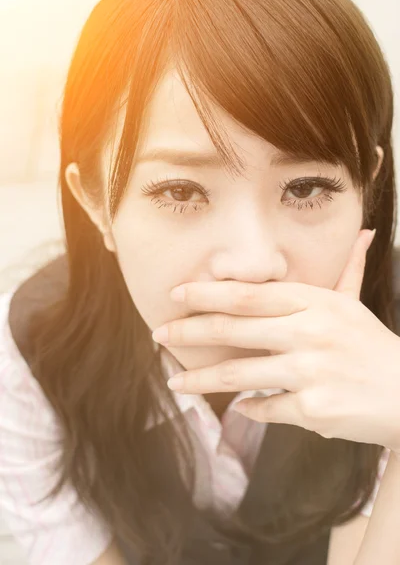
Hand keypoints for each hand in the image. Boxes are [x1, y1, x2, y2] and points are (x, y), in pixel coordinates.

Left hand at [152, 229, 399, 453]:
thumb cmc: (372, 347)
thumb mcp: (355, 305)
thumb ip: (347, 270)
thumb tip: (363, 232)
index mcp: (315, 302)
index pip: (248, 294)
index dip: (207, 293)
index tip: (176, 294)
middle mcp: (310, 331)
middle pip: (233, 329)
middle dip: (188, 331)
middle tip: (159, 333)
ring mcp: (311, 370)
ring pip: (238, 374)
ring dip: (200, 380)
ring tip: (175, 382)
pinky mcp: (313, 409)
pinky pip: (265, 407)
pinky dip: (249, 408)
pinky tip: (239, 408)